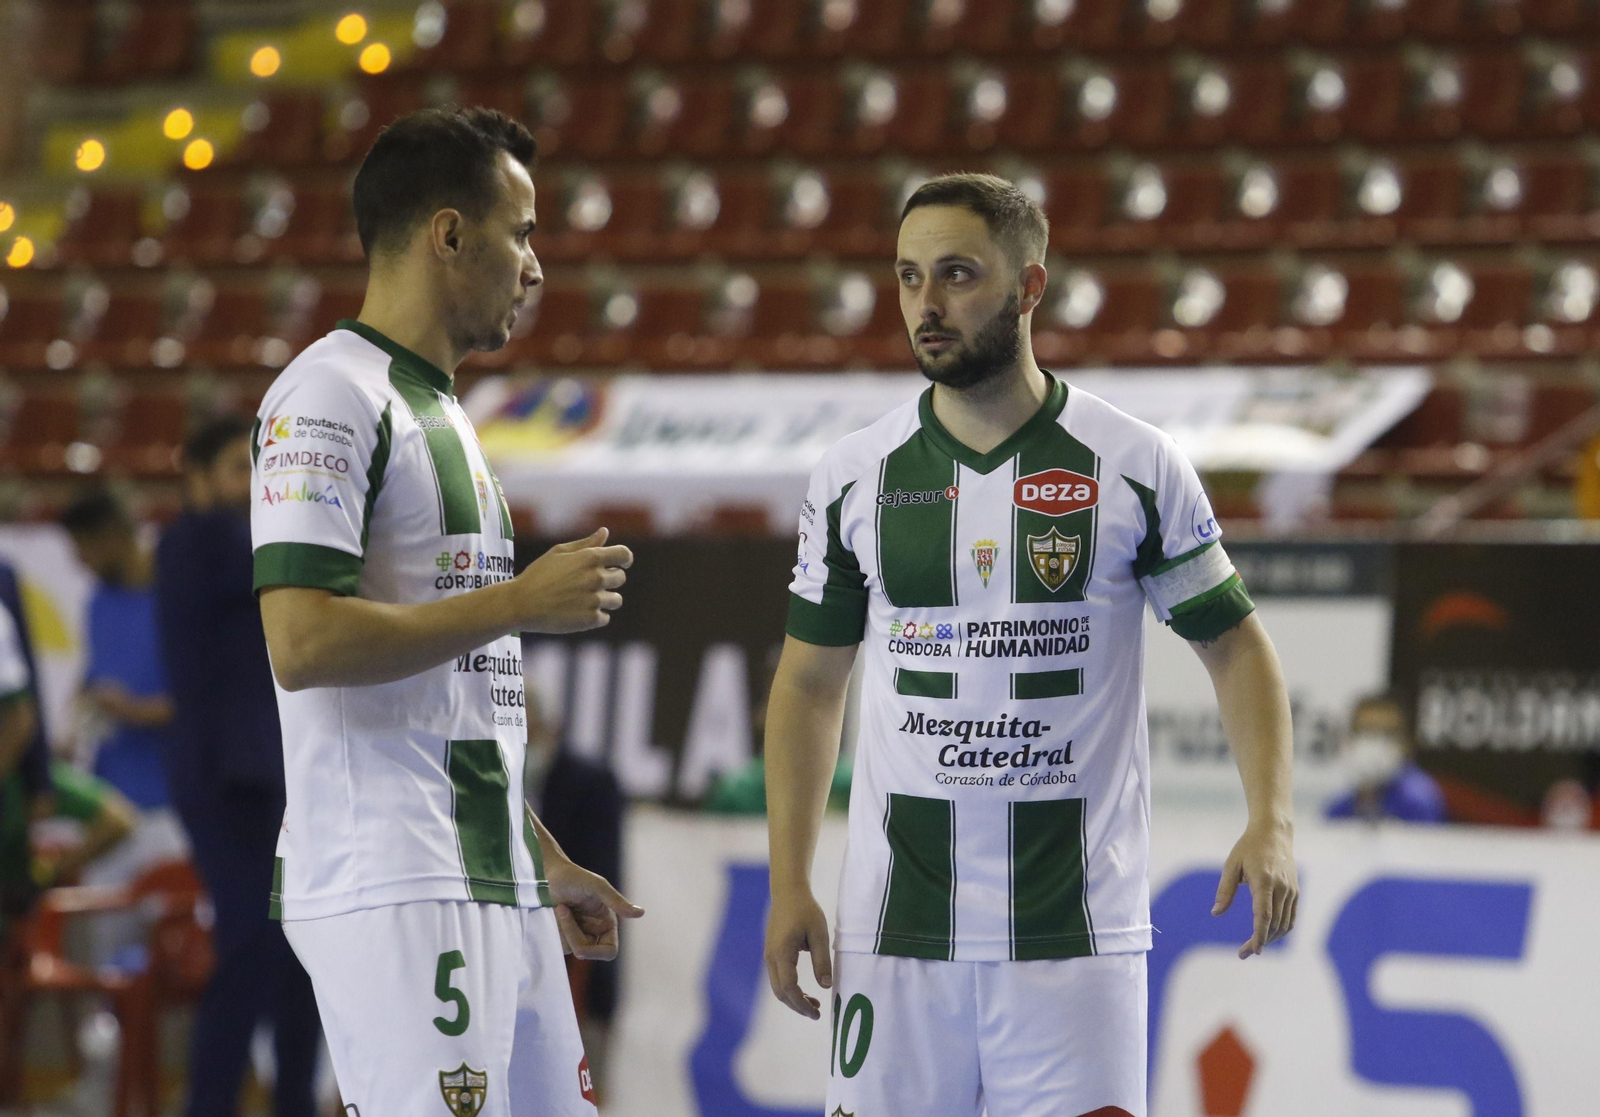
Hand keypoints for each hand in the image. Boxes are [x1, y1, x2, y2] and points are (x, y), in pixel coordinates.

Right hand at [511, 528, 632, 633]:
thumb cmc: (538, 575)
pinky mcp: (590, 619)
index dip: (624, 559)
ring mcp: (595, 599)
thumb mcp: (559, 553)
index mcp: (590, 558)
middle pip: (620, 578)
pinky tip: (578, 612)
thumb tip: (605, 532)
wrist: (521, 603)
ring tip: (584, 600)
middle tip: (588, 585)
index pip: (624, 555)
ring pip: (616, 600)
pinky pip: (604, 617)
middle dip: (609, 580)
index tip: (621, 564)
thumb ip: (585, 544)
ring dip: (605, 600)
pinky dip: (594, 616)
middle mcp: (596, 577)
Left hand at [545, 853, 643, 960]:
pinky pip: (557, 943)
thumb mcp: (596, 886)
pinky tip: (554, 913)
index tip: (580, 946)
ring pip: (569, 948)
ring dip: (561, 928)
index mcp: (607, 924)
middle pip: (585, 952)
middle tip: (562, 909)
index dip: (596, 953)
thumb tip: (640, 913)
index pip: (609, 951)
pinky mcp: (561, 934)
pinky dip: (555, 928)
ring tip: (559, 907)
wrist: (547, 874)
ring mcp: (576, 934)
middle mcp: (593, 932)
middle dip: (571, 932)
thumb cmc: (573, 877)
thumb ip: (616, 901)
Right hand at [765, 886, 831, 1018]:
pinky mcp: (773, 953)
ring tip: (814, 1004)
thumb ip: (822, 961)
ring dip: (794, 999)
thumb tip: (825, 986)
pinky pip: (779, 978)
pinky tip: (805, 991)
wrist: (788, 892)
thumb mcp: (819, 934)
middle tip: (817, 1013)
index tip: (816, 1013)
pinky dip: (790, 989)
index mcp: (782, 953)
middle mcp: (771, 958)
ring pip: (778, 987)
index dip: (802, 1004)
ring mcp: (770, 955)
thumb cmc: (805, 910)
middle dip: (797, 1006)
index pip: (789, 988)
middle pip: (780, 992)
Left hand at [1213, 820, 1297, 957]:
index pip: (1263, 915)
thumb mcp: (1231, 865)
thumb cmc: (1248, 847)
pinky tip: (1268, 935)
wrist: (1274, 833)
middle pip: (1273, 924)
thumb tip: (1216, 913)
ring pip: (1284, 924)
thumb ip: (1225, 890)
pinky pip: (1291, 918)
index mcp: (1264, 881)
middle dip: (1259, 942)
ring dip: (1270, 939)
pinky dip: (1281, 930)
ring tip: (1253, 946)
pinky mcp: (1296, 892)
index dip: (1259, 935)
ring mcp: (1291, 891)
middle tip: (1242, 954)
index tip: (1253, 951)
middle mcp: (1281, 888)